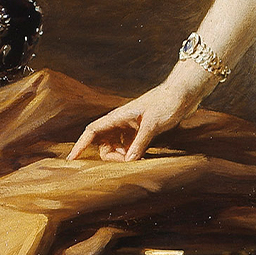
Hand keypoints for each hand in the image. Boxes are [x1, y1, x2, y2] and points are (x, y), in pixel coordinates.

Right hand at [67, 68, 207, 161]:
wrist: (184, 92)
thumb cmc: (168, 102)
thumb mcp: (153, 123)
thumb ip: (140, 142)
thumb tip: (128, 162)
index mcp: (119, 116)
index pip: (92, 130)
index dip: (80, 145)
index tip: (71, 159)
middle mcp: (122, 121)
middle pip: (103, 143)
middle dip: (110, 156)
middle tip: (128, 162)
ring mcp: (132, 126)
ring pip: (116, 146)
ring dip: (122, 156)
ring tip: (136, 160)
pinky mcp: (142, 129)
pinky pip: (129, 145)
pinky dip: (132, 153)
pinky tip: (142, 157)